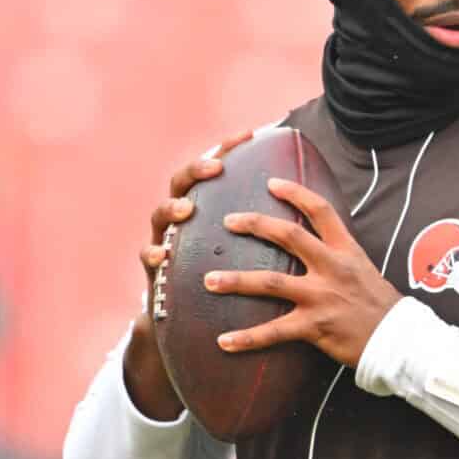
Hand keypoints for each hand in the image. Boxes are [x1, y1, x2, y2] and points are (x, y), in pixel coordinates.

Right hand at [122, 131, 251, 419]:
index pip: (216, 168)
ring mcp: (164, 241)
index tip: (249, 134)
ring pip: (159, 215)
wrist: (193, 324)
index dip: (230, 148)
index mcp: (208, 207)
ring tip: (186, 210)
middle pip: (182, 182)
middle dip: (196, 170)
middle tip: (215, 168)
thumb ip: (271, 228)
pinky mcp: (153, 270)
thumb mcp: (250, 252)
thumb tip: (311, 201)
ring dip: (171, 209)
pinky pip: (147, 259)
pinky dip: (152, 256)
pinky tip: (161, 258)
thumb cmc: (230, 280)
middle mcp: (182, 218)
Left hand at [205, 178, 403, 367]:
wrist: (401, 341)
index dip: (295, 193)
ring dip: (236, 280)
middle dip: (255, 225)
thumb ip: (340, 256)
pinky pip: (275, 332)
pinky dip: (248, 338)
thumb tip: (317, 245)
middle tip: (227, 221)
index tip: (271, 182)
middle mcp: (332, 268)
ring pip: (272, 282)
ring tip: (208, 280)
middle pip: (289, 236)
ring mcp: (322, 296)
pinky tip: (223, 341)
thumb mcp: (365, 270)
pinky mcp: (315, 327)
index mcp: (346, 251)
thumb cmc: (382, 307)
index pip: (320, 211)